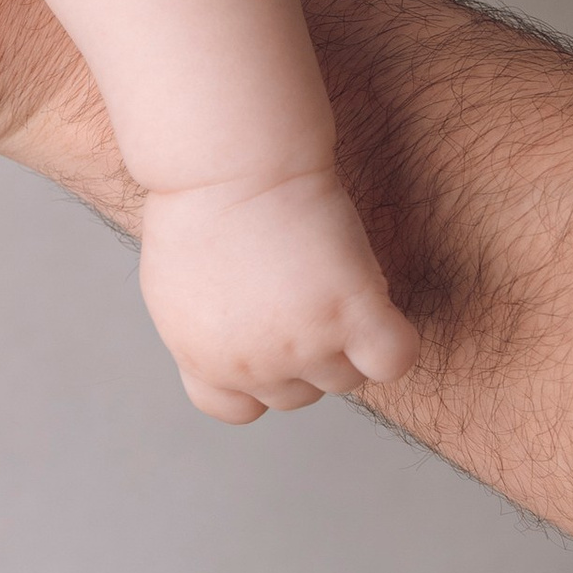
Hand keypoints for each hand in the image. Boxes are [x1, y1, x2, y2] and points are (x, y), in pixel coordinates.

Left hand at [136, 170, 421, 420]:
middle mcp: (249, 365)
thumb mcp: (178, 289)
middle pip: (299, 394)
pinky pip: (392, 360)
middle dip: (305, 353)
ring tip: (330, 280)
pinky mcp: (347, 312)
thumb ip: (205, 333)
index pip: (238, 409)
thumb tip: (233, 347)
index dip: (258, 380)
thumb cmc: (199, 205)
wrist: (225, 164)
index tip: (264, 336)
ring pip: (346, 379)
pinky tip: (377, 302)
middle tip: (301, 292)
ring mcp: (300, 345)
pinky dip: (395, 343)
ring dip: (348, 341)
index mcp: (201, 360)